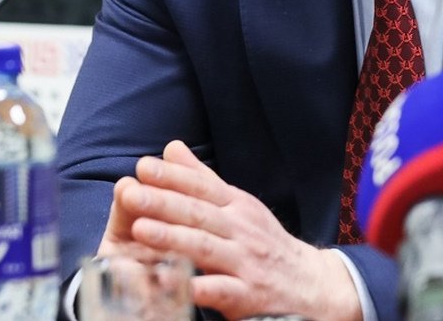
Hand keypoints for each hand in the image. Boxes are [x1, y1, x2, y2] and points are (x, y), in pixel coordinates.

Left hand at [105, 140, 362, 320]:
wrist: (312, 287)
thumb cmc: (265, 244)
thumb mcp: (240, 208)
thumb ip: (202, 180)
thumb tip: (171, 148)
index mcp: (237, 207)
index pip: (202, 187)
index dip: (172, 177)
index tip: (142, 167)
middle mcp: (241, 230)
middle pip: (198, 214)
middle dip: (162, 203)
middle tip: (129, 194)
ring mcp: (246, 262)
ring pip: (206, 248)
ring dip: (173, 238)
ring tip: (140, 231)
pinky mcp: (249, 295)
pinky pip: (221, 290)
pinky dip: (199, 286)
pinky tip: (175, 283)